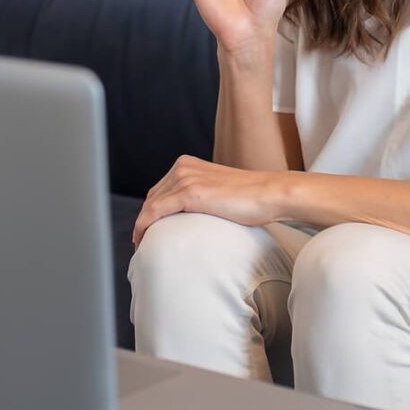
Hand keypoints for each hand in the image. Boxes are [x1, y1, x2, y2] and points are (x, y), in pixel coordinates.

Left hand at [132, 154, 280, 248]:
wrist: (269, 193)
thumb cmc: (251, 198)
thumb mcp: (218, 190)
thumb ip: (202, 196)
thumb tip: (192, 216)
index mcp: (187, 164)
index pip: (159, 190)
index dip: (149, 212)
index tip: (147, 230)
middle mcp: (182, 167)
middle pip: (151, 198)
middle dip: (143, 220)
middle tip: (142, 242)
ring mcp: (185, 179)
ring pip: (149, 207)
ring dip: (141, 227)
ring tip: (141, 246)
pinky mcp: (189, 193)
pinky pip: (154, 212)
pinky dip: (143, 227)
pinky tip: (142, 241)